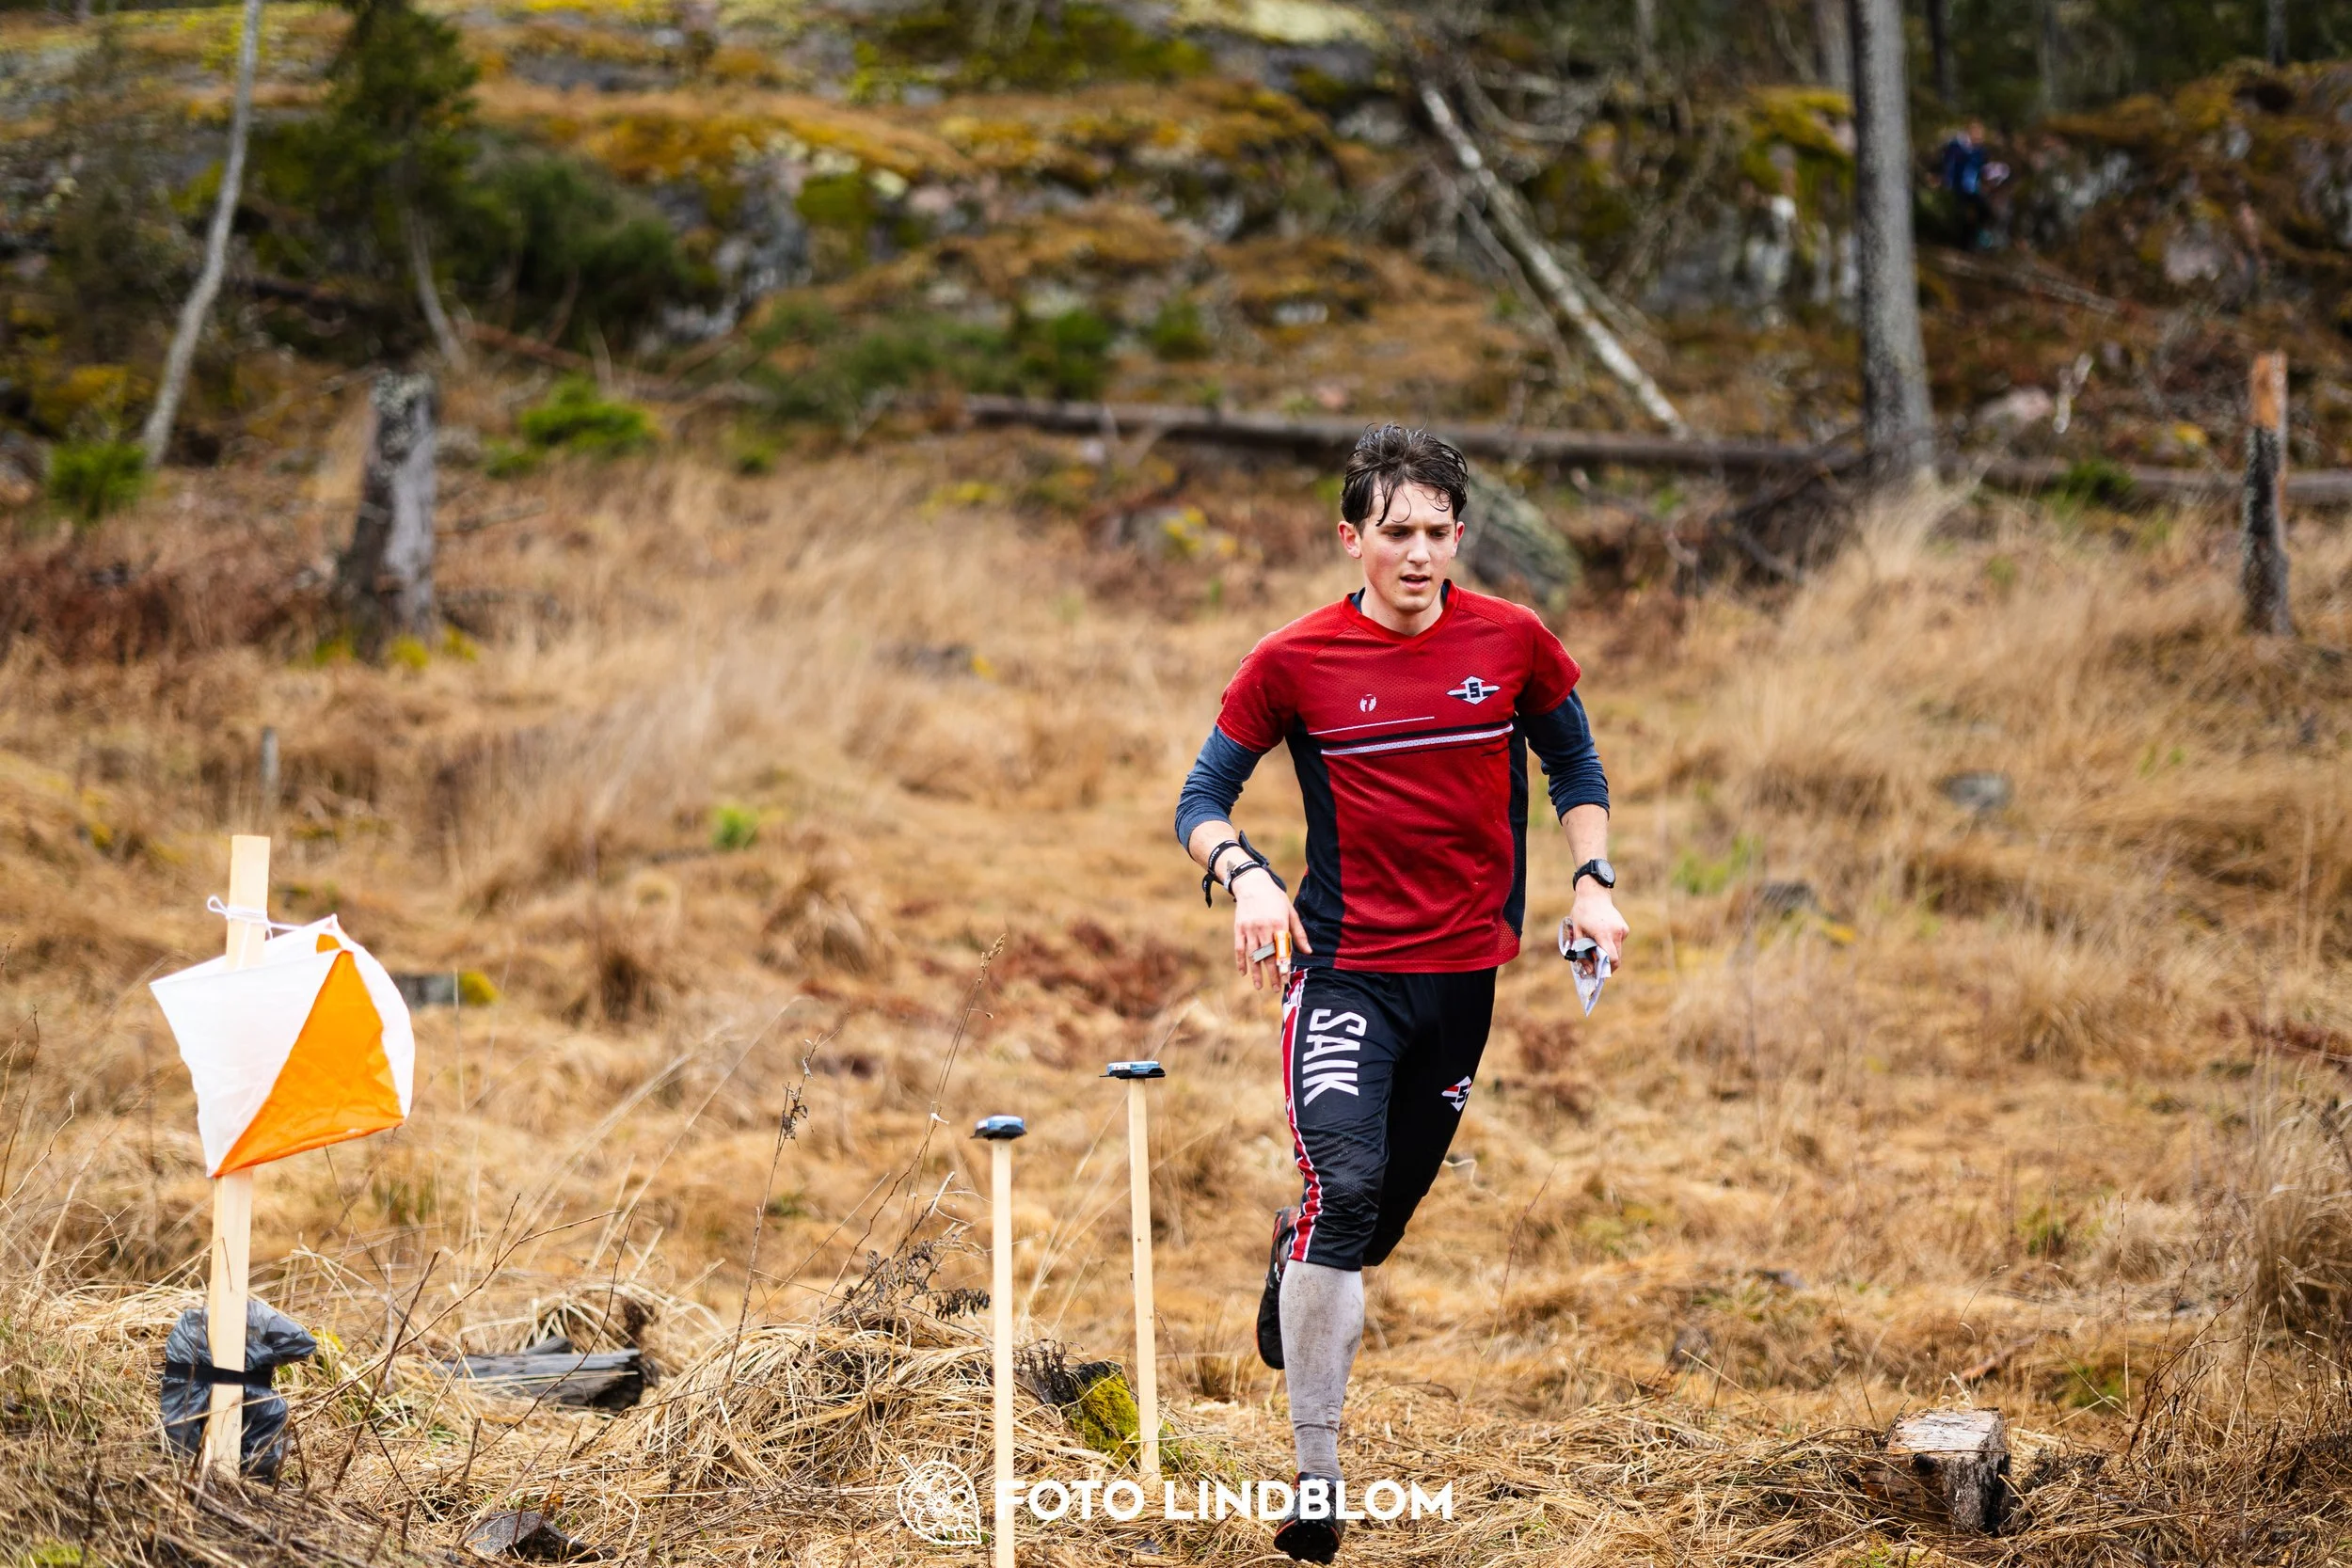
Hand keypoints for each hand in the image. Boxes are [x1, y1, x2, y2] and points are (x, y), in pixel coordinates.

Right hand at [1231, 869, 1309, 989]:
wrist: (1252, 884)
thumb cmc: (1275, 898)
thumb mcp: (1290, 912)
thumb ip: (1298, 933)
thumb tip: (1309, 952)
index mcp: (1279, 924)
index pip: (1282, 951)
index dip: (1284, 967)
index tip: (1286, 980)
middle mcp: (1263, 928)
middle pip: (1268, 956)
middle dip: (1272, 974)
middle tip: (1277, 988)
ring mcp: (1249, 929)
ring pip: (1253, 955)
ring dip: (1257, 972)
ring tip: (1260, 986)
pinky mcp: (1239, 929)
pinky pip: (1239, 949)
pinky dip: (1241, 962)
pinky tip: (1244, 973)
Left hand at [1566, 884, 1627, 965]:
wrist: (1594, 894)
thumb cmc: (1582, 912)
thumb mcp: (1577, 932)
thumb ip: (1582, 952)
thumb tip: (1589, 970)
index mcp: (1604, 933)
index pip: (1611, 959)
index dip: (1605, 969)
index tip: (1597, 974)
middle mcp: (1616, 932)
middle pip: (1616, 958)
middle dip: (1606, 965)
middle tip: (1594, 966)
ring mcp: (1622, 930)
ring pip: (1618, 951)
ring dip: (1607, 954)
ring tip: (1594, 947)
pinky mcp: (1624, 928)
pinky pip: (1618, 943)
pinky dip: (1610, 945)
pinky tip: (1600, 936)